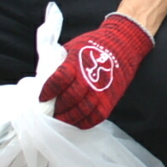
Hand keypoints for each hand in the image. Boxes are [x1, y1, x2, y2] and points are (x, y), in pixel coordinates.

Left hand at [38, 12, 153, 129]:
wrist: (124, 43)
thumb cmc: (94, 44)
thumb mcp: (73, 48)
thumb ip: (58, 64)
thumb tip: (42, 80)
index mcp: (76, 62)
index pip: (58, 81)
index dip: (48, 91)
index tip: (42, 97)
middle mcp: (89, 78)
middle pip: (68, 99)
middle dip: (56, 108)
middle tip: (49, 112)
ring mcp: (101, 90)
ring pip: (80, 111)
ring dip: (68, 118)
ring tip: (60, 119)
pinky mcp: (109, 100)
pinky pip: (94, 118)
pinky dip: (83, 123)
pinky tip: (76, 120)